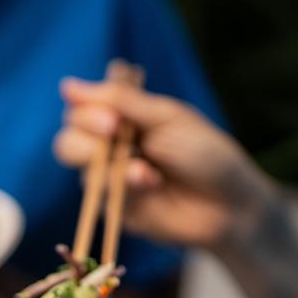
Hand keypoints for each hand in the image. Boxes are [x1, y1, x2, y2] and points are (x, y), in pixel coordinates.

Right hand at [53, 77, 278, 252]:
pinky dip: (124, 186)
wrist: (230, 203)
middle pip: (67, 141)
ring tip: (142, 169)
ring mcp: (112, 182)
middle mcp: (112, 150)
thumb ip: (120, 101)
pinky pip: (101, 198)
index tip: (109, 115)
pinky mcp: (118, 211)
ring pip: (80, 171)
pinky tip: (150, 183)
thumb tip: (67, 86)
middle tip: (112, 131)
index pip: (81, 111)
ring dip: (107, 163)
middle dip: (82, 137)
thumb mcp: (165, 117)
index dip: (86, 110)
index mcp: (123, 120)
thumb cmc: (205, 154)